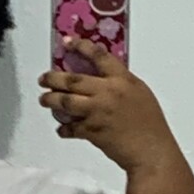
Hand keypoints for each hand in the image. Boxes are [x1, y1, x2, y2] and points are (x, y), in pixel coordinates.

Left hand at [38, 37, 181, 176]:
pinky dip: (64, 128)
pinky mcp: (91, 131)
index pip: (99, 56)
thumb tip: (101, 80)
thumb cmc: (150, 123)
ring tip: (44, 99)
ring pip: (65, 102)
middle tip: (43, 79)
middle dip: (53, 78)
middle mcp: (108, 92)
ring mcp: (97, 112)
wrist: (151, 151)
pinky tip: (61, 129)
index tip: (67, 42)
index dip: (81, 46)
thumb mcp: (139, 93)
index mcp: (122, 80)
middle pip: (73, 80)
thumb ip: (120, 84)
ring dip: (51, 100)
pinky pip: (71, 127)